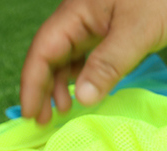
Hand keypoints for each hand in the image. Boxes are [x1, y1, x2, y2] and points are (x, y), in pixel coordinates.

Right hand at [20, 0, 166, 123]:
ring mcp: (95, 21)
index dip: (32, 84)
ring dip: (61, 82)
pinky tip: (85, 89)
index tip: (28, 115)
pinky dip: (82, 73)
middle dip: (42, 87)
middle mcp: (79, 16)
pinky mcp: (111, 26)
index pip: (42, 51)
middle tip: (42, 120)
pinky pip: (87, 52)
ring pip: (67, 54)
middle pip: (49, 54)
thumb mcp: (137, 33)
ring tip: (63, 110)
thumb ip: (108, 64)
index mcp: (76, 13)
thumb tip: (80, 98)